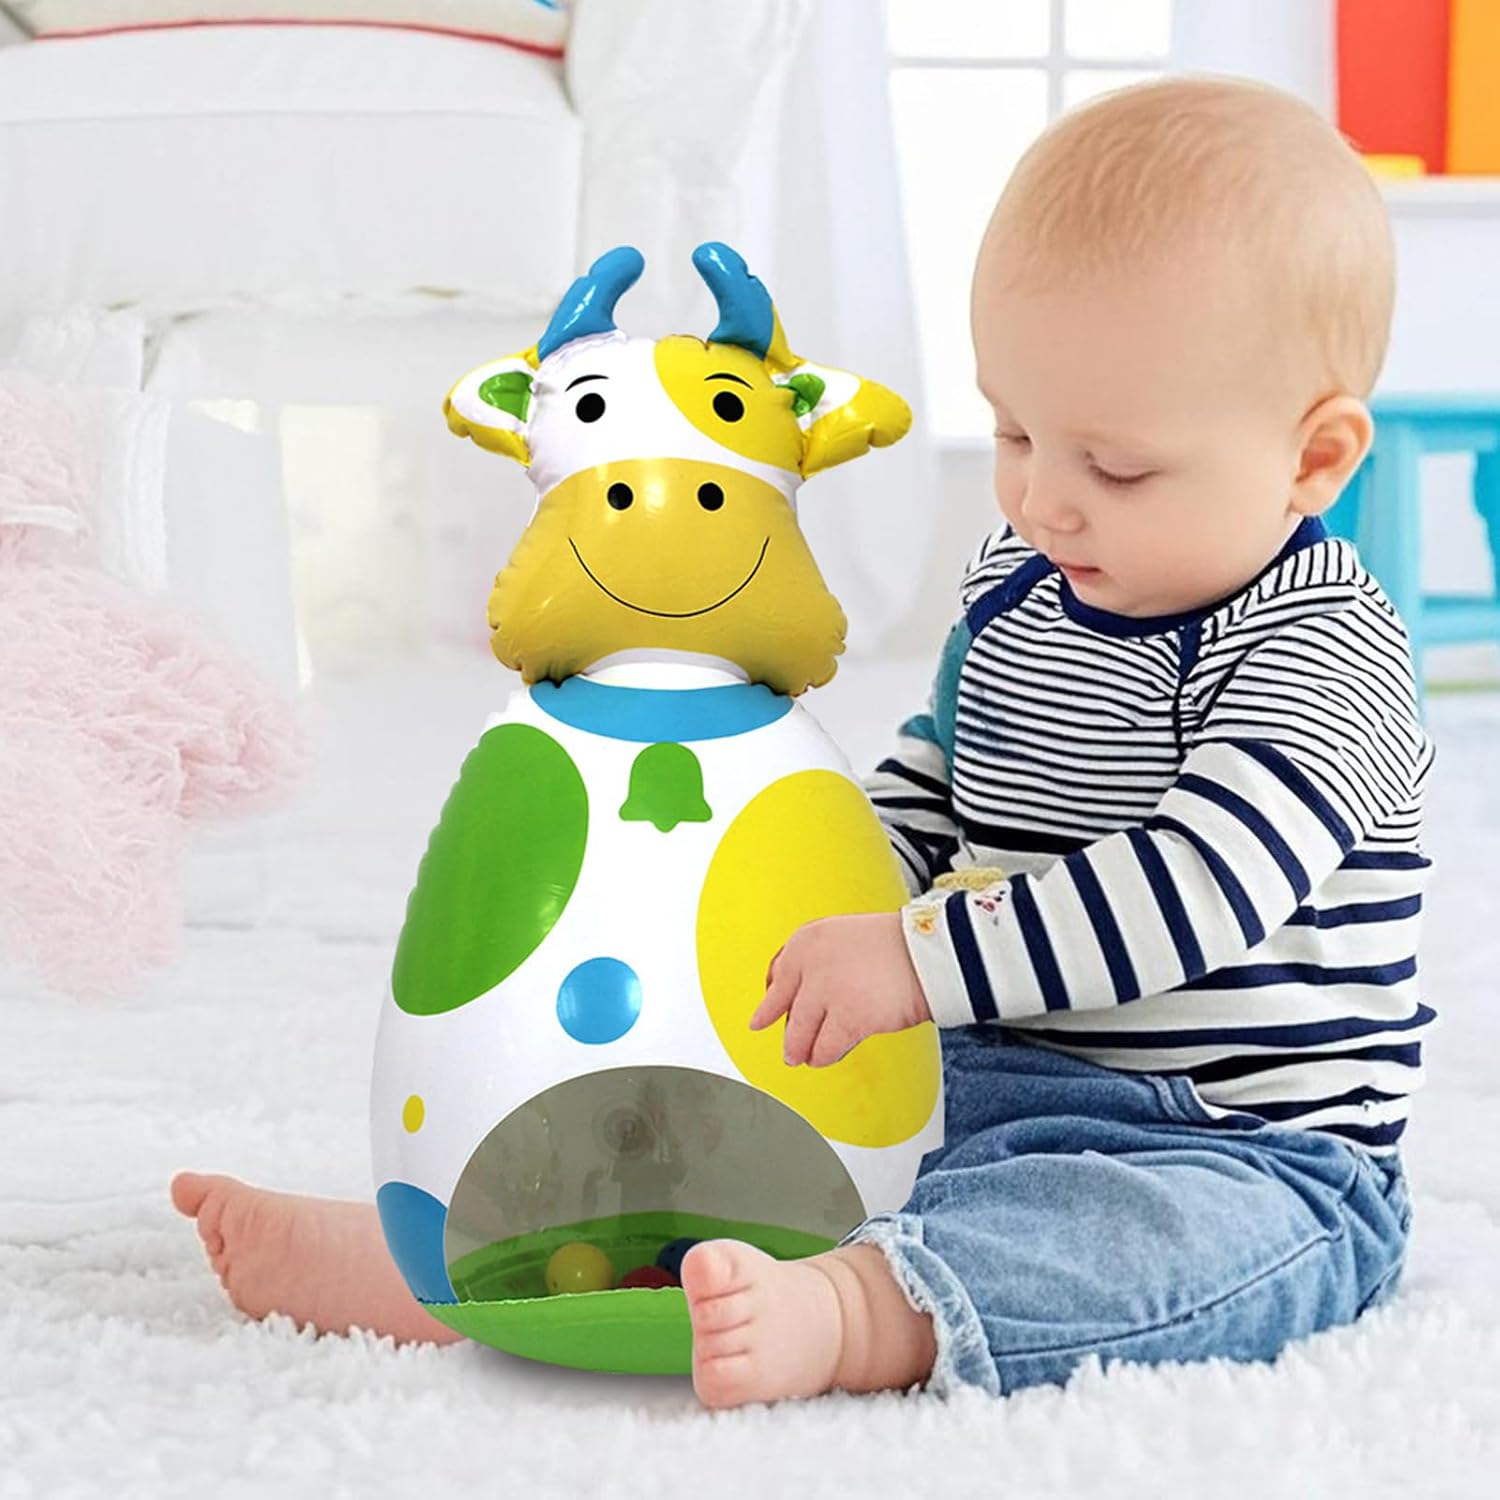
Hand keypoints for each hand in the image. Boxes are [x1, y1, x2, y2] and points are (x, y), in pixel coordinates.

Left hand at [749, 912, 931, 1067]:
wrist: (928, 951)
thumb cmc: (899, 944)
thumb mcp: (846, 937)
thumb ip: (822, 961)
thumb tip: (807, 994)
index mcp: (808, 938)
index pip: (778, 974)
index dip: (771, 1001)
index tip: (765, 1014)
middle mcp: (811, 962)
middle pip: (785, 1006)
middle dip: (786, 1030)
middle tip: (787, 1047)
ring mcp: (827, 991)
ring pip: (800, 1031)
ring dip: (799, 1049)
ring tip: (801, 1058)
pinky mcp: (848, 1018)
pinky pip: (825, 1046)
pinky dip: (823, 1055)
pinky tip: (822, 1059)